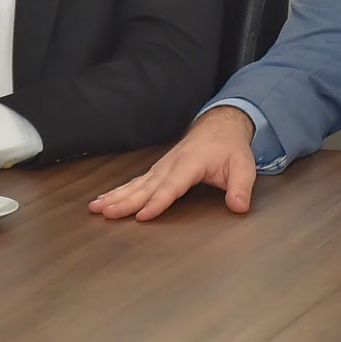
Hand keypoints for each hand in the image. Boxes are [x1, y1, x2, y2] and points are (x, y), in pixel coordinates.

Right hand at [89, 106, 256, 220]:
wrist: (220, 126)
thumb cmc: (230, 148)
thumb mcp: (243, 166)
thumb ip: (241, 188)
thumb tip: (239, 207)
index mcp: (190, 164)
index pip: (172, 186)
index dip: (157, 202)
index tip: (143, 215)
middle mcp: (171, 165)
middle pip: (146, 187)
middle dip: (125, 201)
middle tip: (106, 212)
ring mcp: (162, 167)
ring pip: (136, 184)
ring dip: (116, 196)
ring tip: (96, 207)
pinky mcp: (158, 171)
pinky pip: (136, 182)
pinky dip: (119, 191)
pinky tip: (105, 200)